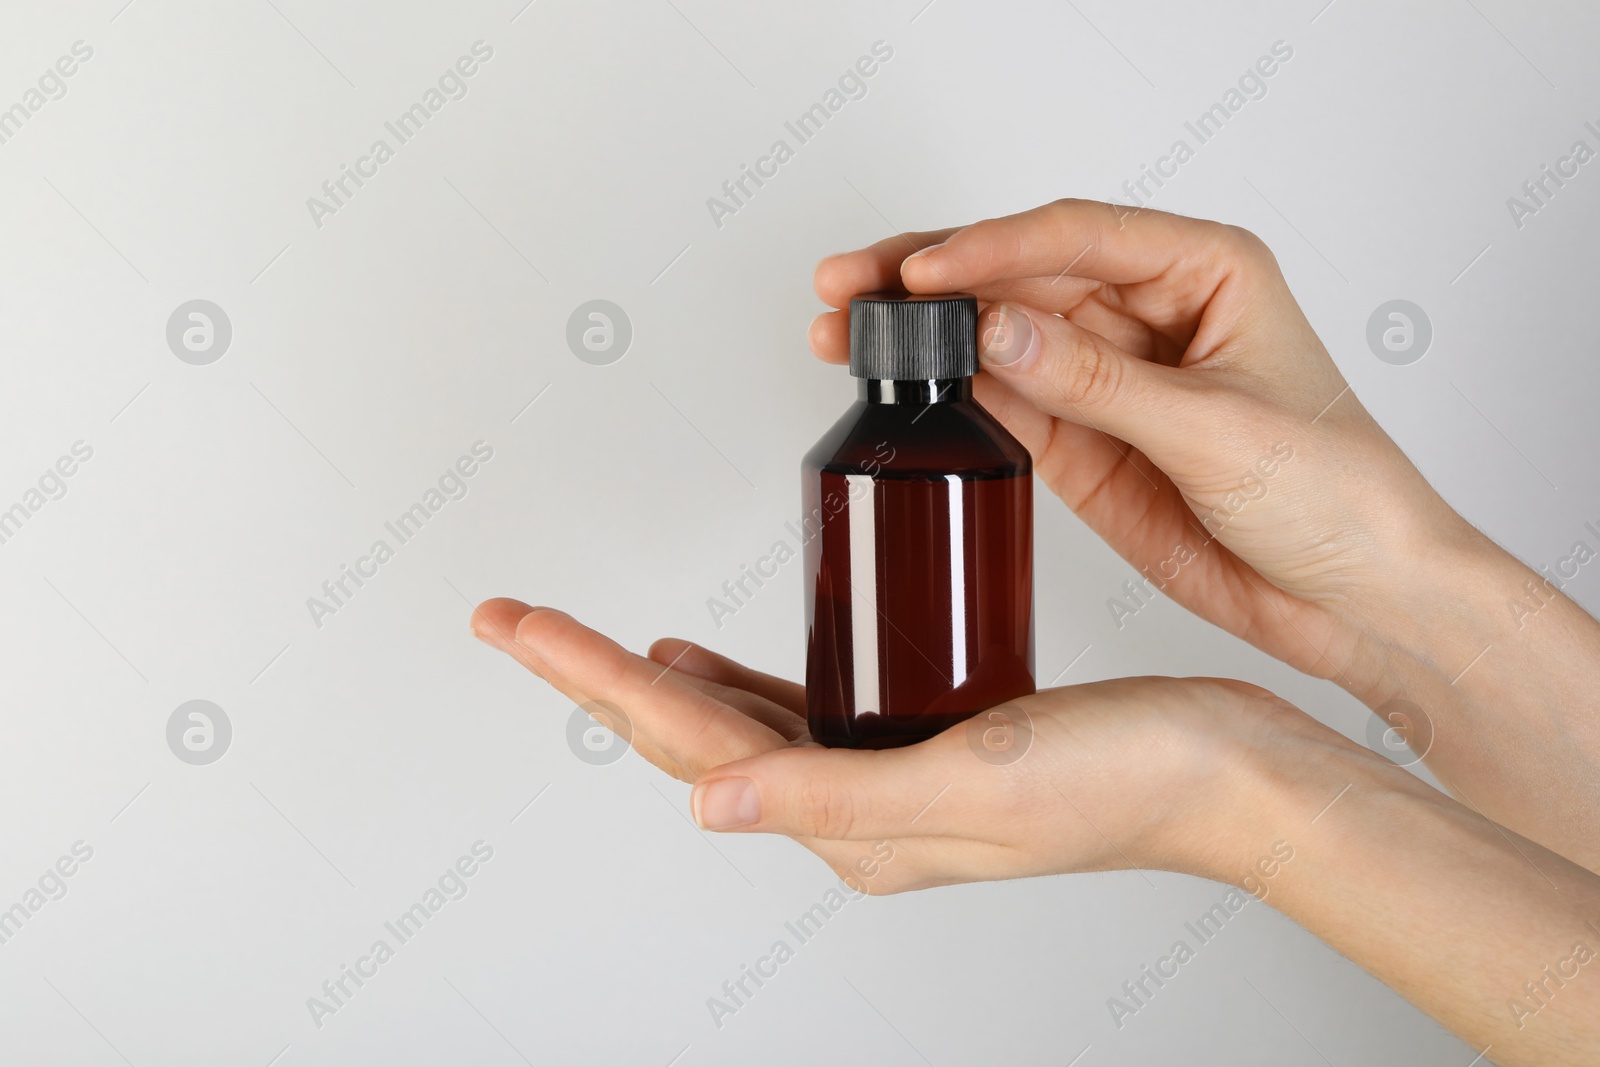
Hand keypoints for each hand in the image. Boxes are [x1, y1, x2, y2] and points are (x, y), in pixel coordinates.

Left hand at [470, 598, 1311, 891]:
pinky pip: (798, 709)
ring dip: (655, 679)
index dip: (594, 674)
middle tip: (520, 622)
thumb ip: (834, 795)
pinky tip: (713, 655)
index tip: (521, 625)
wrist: (1226, 770)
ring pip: (733, 720)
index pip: (689, 738)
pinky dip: (739, 679)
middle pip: (689, 730)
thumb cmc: (1126, 778)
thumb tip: (709, 804)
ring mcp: (884, 774)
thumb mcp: (974, 782)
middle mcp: (854, 808)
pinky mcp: (921, 736)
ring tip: (590, 640)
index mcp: (853, 823)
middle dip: (596, 673)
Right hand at [808, 199, 1599, 873]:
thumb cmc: (1339, 494)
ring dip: (924, 336)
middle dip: (929, 279)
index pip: (1076, 236)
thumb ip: (1097, 382)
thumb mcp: (1217, 428)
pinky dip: (952, 395)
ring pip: (998, 336)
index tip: (920, 272)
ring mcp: (1109, 379)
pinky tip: (900, 385)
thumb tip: (994, 331)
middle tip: (847, 286)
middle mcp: (1148, 312)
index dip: (988, 248)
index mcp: (1202, 270)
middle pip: (1018, 276)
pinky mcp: (1085, 443)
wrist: (1357, 600)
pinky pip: (1005, 403)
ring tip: (844, 334)